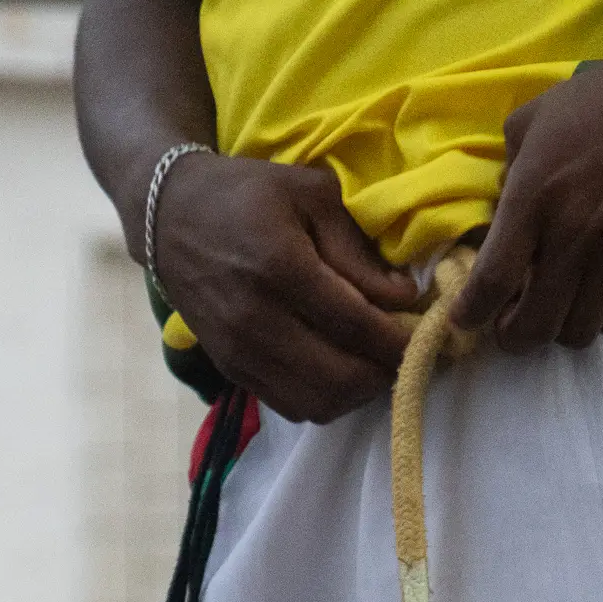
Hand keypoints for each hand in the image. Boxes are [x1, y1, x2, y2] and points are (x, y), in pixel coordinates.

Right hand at [153, 156, 418, 422]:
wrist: (169, 215)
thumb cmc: (248, 194)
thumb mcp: (311, 195)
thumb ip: (358, 249)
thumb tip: (404, 297)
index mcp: (281, 268)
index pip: (358, 326)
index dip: (403, 340)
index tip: (433, 335)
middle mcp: (257, 319)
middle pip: (343, 377)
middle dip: (388, 373)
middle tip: (411, 354)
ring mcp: (240, 352)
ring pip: (320, 403)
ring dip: (360, 393)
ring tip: (378, 363)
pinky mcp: (231, 369)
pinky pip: (293, 407)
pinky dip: (328, 399)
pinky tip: (342, 370)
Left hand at [450, 52, 602, 352]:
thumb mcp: (534, 119)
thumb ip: (508, 170)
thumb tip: (502, 213)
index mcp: (532, 198)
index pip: (491, 281)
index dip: (471, 312)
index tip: (466, 318)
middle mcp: (572, 236)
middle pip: (534, 326)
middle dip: (514, 337)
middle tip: (511, 324)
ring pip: (578, 333)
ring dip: (561, 329)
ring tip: (560, 307)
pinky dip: (602, 318)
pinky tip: (599, 295)